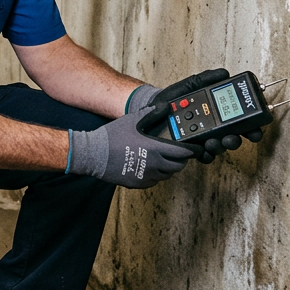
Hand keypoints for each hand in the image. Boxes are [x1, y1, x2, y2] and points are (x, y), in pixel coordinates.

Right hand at [68, 105, 196, 187]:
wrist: (93, 154)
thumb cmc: (112, 136)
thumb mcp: (132, 120)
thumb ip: (151, 113)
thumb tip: (165, 106)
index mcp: (155, 149)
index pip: (183, 153)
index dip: (192, 151)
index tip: (195, 150)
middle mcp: (154, 165)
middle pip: (177, 166)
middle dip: (180, 160)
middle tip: (178, 154)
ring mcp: (146, 176)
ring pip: (166, 175)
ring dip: (168, 168)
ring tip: (163, 160)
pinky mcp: (137, 183)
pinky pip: (153, 182)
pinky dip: (155, 175)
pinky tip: (149, 167)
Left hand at [144, 68, 264, 163]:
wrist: (152, 110)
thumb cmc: (172, 99)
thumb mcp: (189, 86)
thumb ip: (206, 79)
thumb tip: (224, 73)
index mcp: (217, 112)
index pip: (240, 120)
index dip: (252, 126)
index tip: (255, 129)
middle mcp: (213, 127)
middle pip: (233, 137)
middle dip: (236, 140)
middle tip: (232, 138)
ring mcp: (203, 139)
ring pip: (220, 147)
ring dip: (220, 147)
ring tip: (212, 142)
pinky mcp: (191, 148)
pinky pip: (203, 156)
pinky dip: (206, 155)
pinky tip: (202, 150)